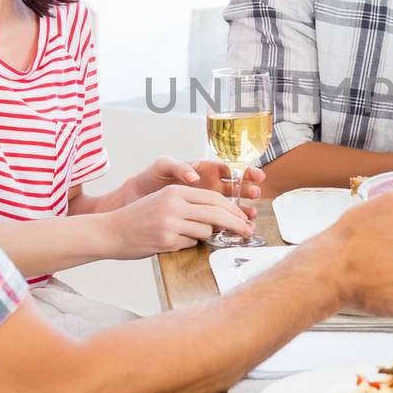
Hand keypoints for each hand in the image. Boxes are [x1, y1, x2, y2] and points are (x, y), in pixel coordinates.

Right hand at [101, 185, 253, 257]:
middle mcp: (174, 203)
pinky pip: (190, 243)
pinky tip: (171, 241)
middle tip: (248, 232)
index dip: (233, 209)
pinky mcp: (166, 240)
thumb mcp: (163, 201)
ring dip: (205, 235)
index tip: (244, 218)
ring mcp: (170, 222)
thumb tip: (220, 216)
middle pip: (217, 212)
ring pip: (206, 230)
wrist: (109, 232)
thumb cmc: (138, 219)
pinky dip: (188, 244)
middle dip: (237, 224)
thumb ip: (188, 204)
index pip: (214, 197)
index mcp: (175, 190)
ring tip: (186, 234)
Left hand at [131, 157, 264, 216]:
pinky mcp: (199, 214)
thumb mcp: (163, 166)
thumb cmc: (149, 179)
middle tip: (257, 192)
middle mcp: (207, 183)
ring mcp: (204, 199)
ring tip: (252, 213)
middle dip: (247, 187)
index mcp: (201, 168)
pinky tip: (238, 226)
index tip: (252, 174)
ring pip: (230, 202)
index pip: (226, 168)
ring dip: (242, 207)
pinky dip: (229, 221)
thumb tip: (195, 177)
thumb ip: (179, 167)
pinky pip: (218, 217)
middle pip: (233, 184)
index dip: (241, 170)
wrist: (135, 200)